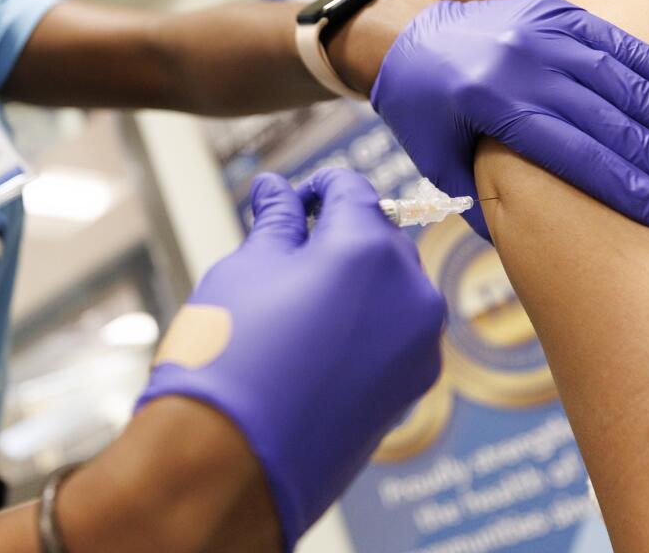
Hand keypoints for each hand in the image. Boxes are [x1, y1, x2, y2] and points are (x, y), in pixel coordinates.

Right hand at [137, 170, 444, 549]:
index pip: (352, 190)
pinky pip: (397, 334)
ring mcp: (419, 345)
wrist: (230, 462)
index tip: (291, 199)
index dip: (317, 187)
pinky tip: (318, 342)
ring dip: (357, 281)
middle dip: (339, 235)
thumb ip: (276, 222)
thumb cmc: (229, 355)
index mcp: (368, 249)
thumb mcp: (246, 269)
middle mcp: (411, 292)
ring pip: (394, 287)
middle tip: (289, 252)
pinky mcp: (413, 388)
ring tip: (300, 301)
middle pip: (379, 237)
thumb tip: (275, 189)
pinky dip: (367, 325)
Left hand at [371, 0, 648, 240]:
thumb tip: (535, 250)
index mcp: (488, 103)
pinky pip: (617, 40)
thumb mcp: (439, 164)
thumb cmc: (422, 113)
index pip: (572, 152)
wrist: (403, 36)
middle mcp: (519, 62)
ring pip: (623, 81)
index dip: (625, 187)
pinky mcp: (555, 12)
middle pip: (610, 120)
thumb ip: (489, 202)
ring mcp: (540, 30)